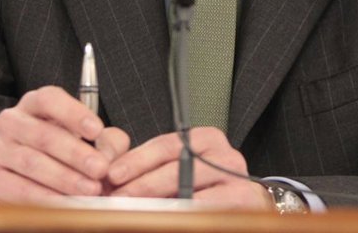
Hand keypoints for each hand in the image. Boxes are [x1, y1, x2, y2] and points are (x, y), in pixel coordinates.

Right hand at [0, 85, 130, 203]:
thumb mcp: (89, 139)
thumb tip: (109, 155)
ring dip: (63, 178)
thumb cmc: (66, 149)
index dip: (74, 114)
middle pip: (42, 134)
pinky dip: (44, 197)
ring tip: (90, 189)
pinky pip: (17, 188)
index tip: (97, 130)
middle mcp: (12, 121)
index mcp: (34, 103)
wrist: (30, 174)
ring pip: (31, 162)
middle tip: (100, 169)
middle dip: (75, 154)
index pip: (50, 99)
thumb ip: (106, 141)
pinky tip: (66, 203)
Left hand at [105, 126, 271, 208]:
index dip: (136, 160)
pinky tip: (166, 218)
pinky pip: (205, 207)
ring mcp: (235, 177)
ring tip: (135, 211)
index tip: (113, 174)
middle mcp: (223, 154)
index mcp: (205, 139)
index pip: (165, 145)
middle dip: (142, 184)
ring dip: (157, 203)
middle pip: (176, 167)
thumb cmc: (206, 187)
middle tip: (118, 197)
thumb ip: (153, 167)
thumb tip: (114, 176)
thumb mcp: (181, 168)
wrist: (244, 205)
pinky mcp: (242, 200)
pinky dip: (181, 213)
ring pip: (189, 188)